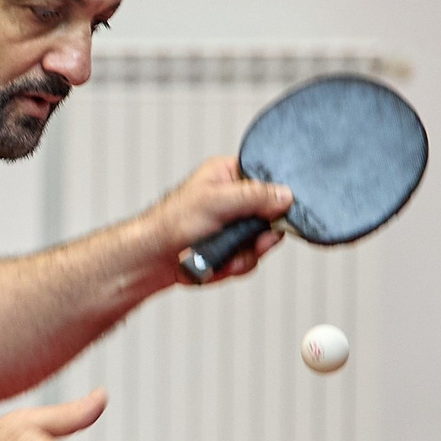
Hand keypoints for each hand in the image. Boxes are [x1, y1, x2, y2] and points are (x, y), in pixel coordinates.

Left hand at [146, 156, 292, 283]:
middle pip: (273, 216)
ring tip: (224, 256)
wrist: (153, 258)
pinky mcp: (230, 248)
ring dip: (245, 255)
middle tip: (254, 243)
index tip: (277, 213)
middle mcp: (234, 198)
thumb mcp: (217, 200)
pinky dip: (233, 266)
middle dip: (262, 236)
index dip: (278, 199)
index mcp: (229, 174)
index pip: (270, 180)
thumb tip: (287, 196)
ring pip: (262, 243)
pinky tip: (216, 264)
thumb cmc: (172, 222)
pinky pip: (248, 260)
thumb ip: (255, 196)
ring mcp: (233, 225)